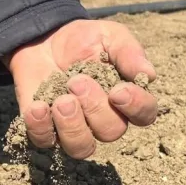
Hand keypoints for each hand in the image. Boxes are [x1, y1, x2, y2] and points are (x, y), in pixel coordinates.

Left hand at [6, 19, 157, 159]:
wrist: (43, 39)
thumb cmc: (83, 40)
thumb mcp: (110, 36)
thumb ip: (128, 52)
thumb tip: (148, 74)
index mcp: (126, 98)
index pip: (144, 115)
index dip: (135, 107)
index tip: (118, 91)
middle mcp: (103, 120)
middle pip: (111, 132)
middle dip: (95, 107)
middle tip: (77, 81)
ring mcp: (75, 128)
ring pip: (82, 148)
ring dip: (72, 126)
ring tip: (61, 100)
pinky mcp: (46, 130)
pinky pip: (45, 142)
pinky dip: (41, 128)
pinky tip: (38, 107)